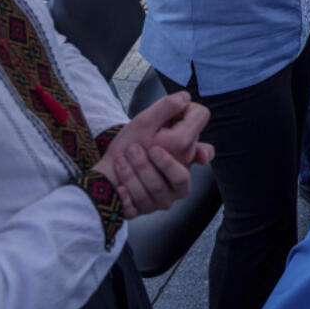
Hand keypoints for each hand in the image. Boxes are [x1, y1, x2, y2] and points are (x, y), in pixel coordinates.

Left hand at [93, 92, 213, 217]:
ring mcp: (162, 199)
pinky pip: (138, 206)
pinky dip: (126, 194)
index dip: (189, 149)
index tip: (168, 131)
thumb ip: (167, 108)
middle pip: (179, 177)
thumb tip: (186, 98)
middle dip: (153, 163)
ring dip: (135, 173)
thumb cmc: (130, 145)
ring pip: (156, 191)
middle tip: (133, 149)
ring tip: (122, 159)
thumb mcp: (146, 122)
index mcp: (186, 158)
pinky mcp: (144, 210)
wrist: (105, 170)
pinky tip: (119, 185)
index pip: (205, 152)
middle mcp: (179, 182)